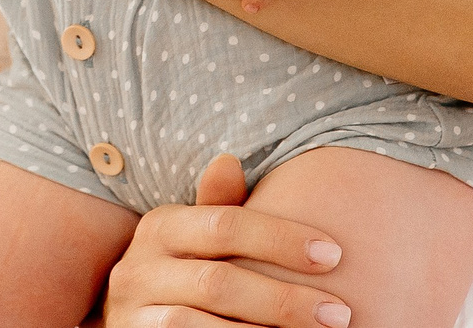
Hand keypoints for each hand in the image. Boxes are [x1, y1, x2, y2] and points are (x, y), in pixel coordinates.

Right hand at [100, 154, 351, 327]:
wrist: (135, 319)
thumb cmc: (181, 272)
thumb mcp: (194, 236)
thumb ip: (217, 206)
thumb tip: (228, 160)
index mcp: (160, 227)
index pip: (225, 225)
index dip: (281, 239)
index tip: (335, 255)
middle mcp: (138, 268)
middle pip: (219, 283)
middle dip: (284, 300)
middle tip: (339, 314)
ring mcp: (133, 313)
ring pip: (198, 325)